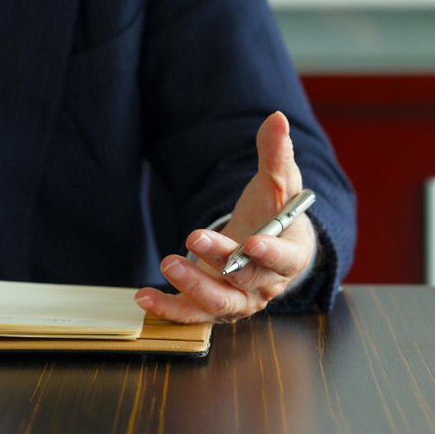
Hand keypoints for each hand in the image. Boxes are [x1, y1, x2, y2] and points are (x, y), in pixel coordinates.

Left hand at [135, 112, 316, 322]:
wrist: (266, 249)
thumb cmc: (274, 214)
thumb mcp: (278, 182)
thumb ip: (276, 154)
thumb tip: (276, 118)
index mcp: (290, 255)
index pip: (285, 259)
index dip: (270, 254)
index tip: (252, 242)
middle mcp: (266, 285)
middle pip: (246, 278)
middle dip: (220, 259)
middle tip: (195, 237)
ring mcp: (239, 300)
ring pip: (218, 303)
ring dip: (192, 287)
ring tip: (168, 263)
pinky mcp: (212, 307)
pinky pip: (191, 315)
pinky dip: (168, 309)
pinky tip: (143, 296)